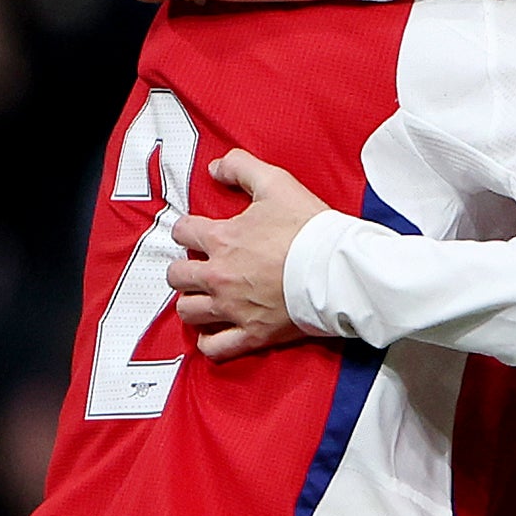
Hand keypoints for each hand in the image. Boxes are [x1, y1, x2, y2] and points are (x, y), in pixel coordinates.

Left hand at [171, 151, 326, 358]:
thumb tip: (216, 167)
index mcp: (222, 239)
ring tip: (204, 296)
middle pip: (176, 275)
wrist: (339, 268)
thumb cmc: (310, 228)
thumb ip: (241, 167)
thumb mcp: (276, 183)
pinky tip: (213, 331)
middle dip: (183, 269)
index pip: (182, 232)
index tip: (198, 233)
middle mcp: (219, 276)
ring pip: (188, 311)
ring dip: (192, 302)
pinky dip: (209, 341)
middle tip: (198, 266)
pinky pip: (214, 347)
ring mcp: (233, 307)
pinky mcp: (252, 333)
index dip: (188, 229)